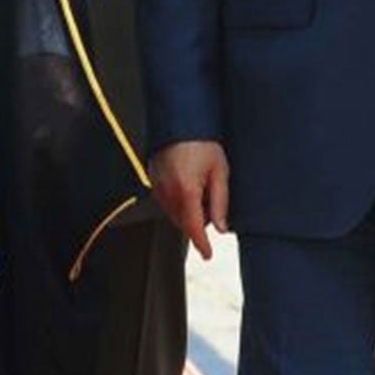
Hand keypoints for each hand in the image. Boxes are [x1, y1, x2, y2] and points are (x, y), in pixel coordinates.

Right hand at [148, 140, 230, 259]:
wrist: (180, 119)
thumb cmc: (201, 141)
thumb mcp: (219, 171)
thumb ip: (220, 202)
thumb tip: (221, 226)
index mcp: (186, 191)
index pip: (194, 228)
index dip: (201, 244)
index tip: (207, 254)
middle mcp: (167, 192)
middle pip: (183, 222)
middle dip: (198, 220)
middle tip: (211, 199)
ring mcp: (157, 186)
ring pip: (173, 213)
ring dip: (188, 211)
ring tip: (200, 185)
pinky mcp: (152, 180)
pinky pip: (165, 201)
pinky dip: (177, 201)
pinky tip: (188, 183)